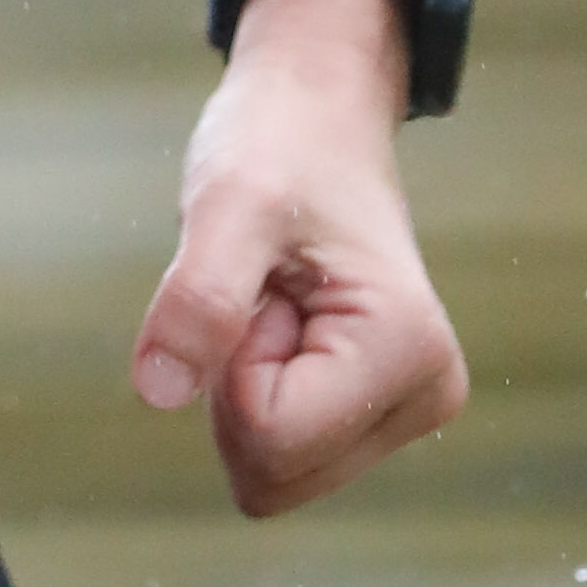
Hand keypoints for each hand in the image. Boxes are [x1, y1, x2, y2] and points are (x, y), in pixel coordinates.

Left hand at [130, 0, 468, 516]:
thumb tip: (158, 393)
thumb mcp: (227, 205)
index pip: (269, 441)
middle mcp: (428, 397)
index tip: (261, 282)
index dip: (231, 364)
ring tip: (275, 297)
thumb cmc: (277, 143)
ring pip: (272, 472)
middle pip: (272, 475)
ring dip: (243, 386)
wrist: (316, 112)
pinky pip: (280, 451)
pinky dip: (256, 390)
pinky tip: (282, 319)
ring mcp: (408, 410)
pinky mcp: (378, 411)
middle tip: (265, 290)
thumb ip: (199, 297)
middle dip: (236, 384)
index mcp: (410, 354)